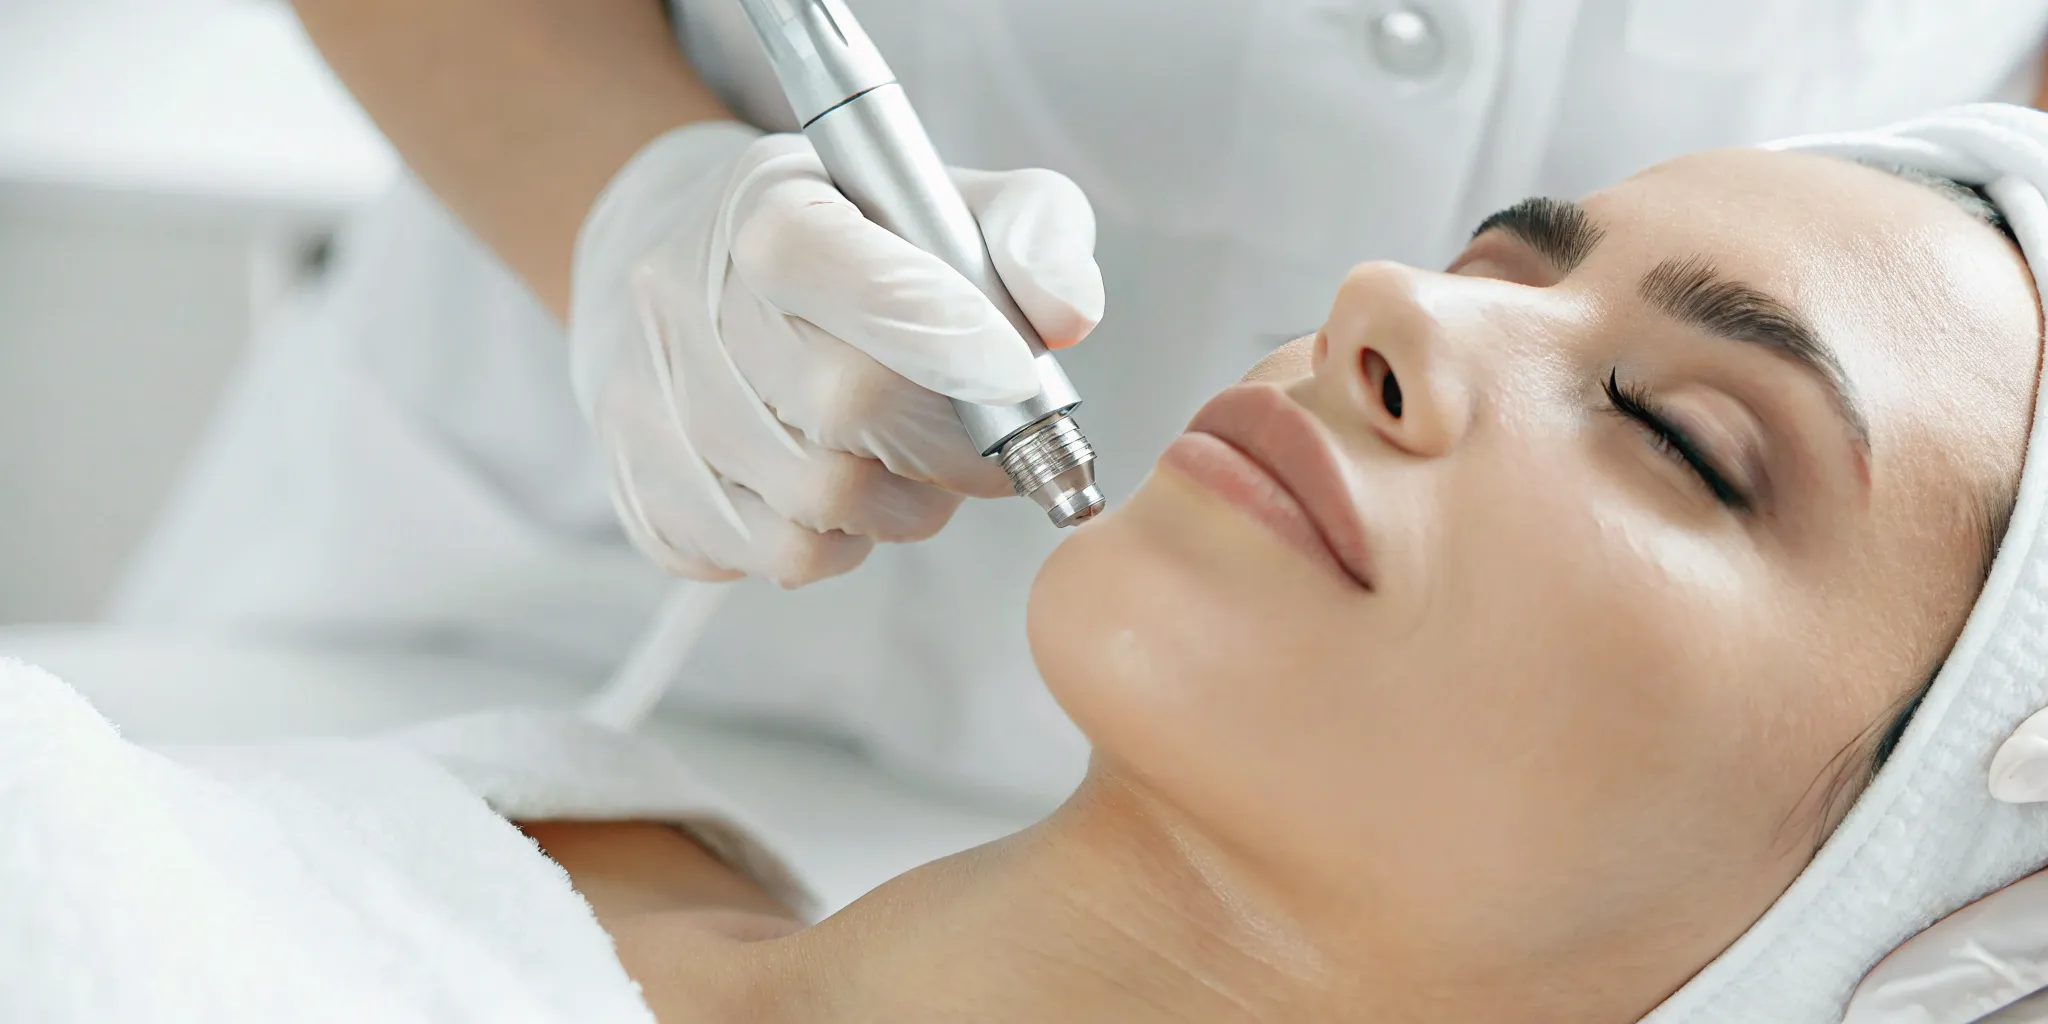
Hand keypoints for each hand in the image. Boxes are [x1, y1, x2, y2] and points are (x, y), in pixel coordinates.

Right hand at [569, 124, 1103, 586]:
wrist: (694, 271)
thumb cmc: (853, 242)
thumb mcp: (949, 199)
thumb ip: (1034, 233)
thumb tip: (1066, 315)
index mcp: (766, 208)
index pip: (858, 276)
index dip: (950, 336)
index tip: (1017, 376)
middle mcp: (684, 299)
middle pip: (849, 404)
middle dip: (950, 443)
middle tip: (991, 445)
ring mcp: (651, 402)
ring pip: (819, 500)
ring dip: (906, 506)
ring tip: (918, 467)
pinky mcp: (647, 490)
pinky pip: (775, 556)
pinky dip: (843, 544)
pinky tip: (850, 493)